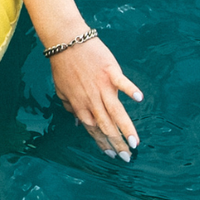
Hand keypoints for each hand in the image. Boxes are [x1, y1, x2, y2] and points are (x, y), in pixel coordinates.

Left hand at [47, 35, 142, 160]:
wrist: (65, 42)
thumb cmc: (63, 66)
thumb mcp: (61, 90)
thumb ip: (70, 107)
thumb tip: (76, 122)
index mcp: (80, 105)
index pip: (93, 130)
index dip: (102, 143)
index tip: (112, 154)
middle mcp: (91, 100)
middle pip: (106, 126)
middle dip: (117, 144)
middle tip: (128, 157)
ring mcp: (102, 86)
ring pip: (116, 112)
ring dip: (126, 128)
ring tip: (134, 142)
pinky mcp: (110, 72)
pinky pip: (122, 83)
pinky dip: (130, 90)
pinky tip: (139, 99)